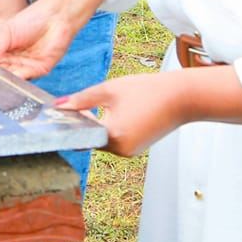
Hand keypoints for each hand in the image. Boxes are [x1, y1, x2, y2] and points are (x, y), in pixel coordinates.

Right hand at [0, 0, 88, 80]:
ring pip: (11, 78)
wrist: (55, 16)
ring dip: (4, 80)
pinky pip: (26, 79)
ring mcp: (26, 65)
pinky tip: (10, 81)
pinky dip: (17, 82)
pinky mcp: (39, 70)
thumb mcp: (6, 30)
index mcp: (3, 48)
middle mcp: (13, 59)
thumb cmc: (31, 18)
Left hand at [58, 71, 191, 157]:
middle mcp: (121, 150)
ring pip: (103, 140)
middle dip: (85, 123)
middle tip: (81, 105)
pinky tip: (119, 114)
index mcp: (112, 135)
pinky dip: (112, 129)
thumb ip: (82, 99)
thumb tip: (59, 106)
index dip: (70, 122)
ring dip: (99, 126)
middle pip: (91, 138)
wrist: (181, 98)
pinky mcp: (137, 149)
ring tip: (105, 106)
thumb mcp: (109, 90)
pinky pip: (116, 141)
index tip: (63, 112)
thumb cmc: (148, 91)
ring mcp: (130, 152)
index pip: (79, 134)